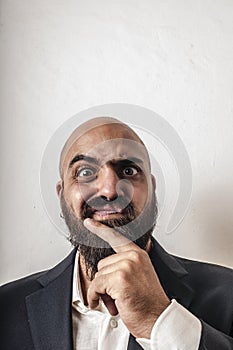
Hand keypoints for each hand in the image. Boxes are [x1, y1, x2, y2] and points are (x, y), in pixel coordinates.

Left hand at [84, 218, 169, 338]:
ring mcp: (126, 266)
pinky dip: (97, 298)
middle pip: (102, 264)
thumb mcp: (139, 277)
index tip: (89, 222)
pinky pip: (96, 286)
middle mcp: (133, 257)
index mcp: (138, 254)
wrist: (159, 320)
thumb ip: (125, 267)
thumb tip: (102, 271)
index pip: (116, 238)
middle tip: (120, 296)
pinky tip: (110, 306)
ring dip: (103, 292)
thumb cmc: (148, 303)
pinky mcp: (119, 279)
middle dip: (106, 283)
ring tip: (119, 301)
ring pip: (98, 276)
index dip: (100, 229)